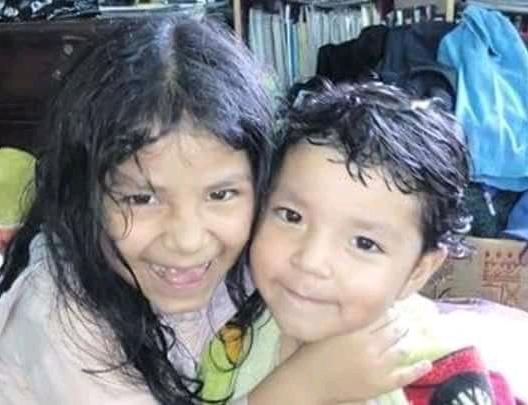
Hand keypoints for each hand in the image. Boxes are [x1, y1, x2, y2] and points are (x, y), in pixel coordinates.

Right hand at [291, 310, 431, 403]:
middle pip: (394, 328)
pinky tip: (427, 363)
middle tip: (399, 321)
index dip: (388, 311)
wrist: (307, 382)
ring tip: (405, 335)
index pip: (383, 314)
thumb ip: (349, 318)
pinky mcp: (380, 384)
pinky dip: (418, 369)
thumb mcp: (329, 328)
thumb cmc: (313, 353)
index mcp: (355, 329)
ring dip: (406, 340)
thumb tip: (371, 306)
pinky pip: (405, 375)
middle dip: (399, 323)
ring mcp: (377, 366)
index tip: (389, 310)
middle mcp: (368, 346)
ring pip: (402, 348)